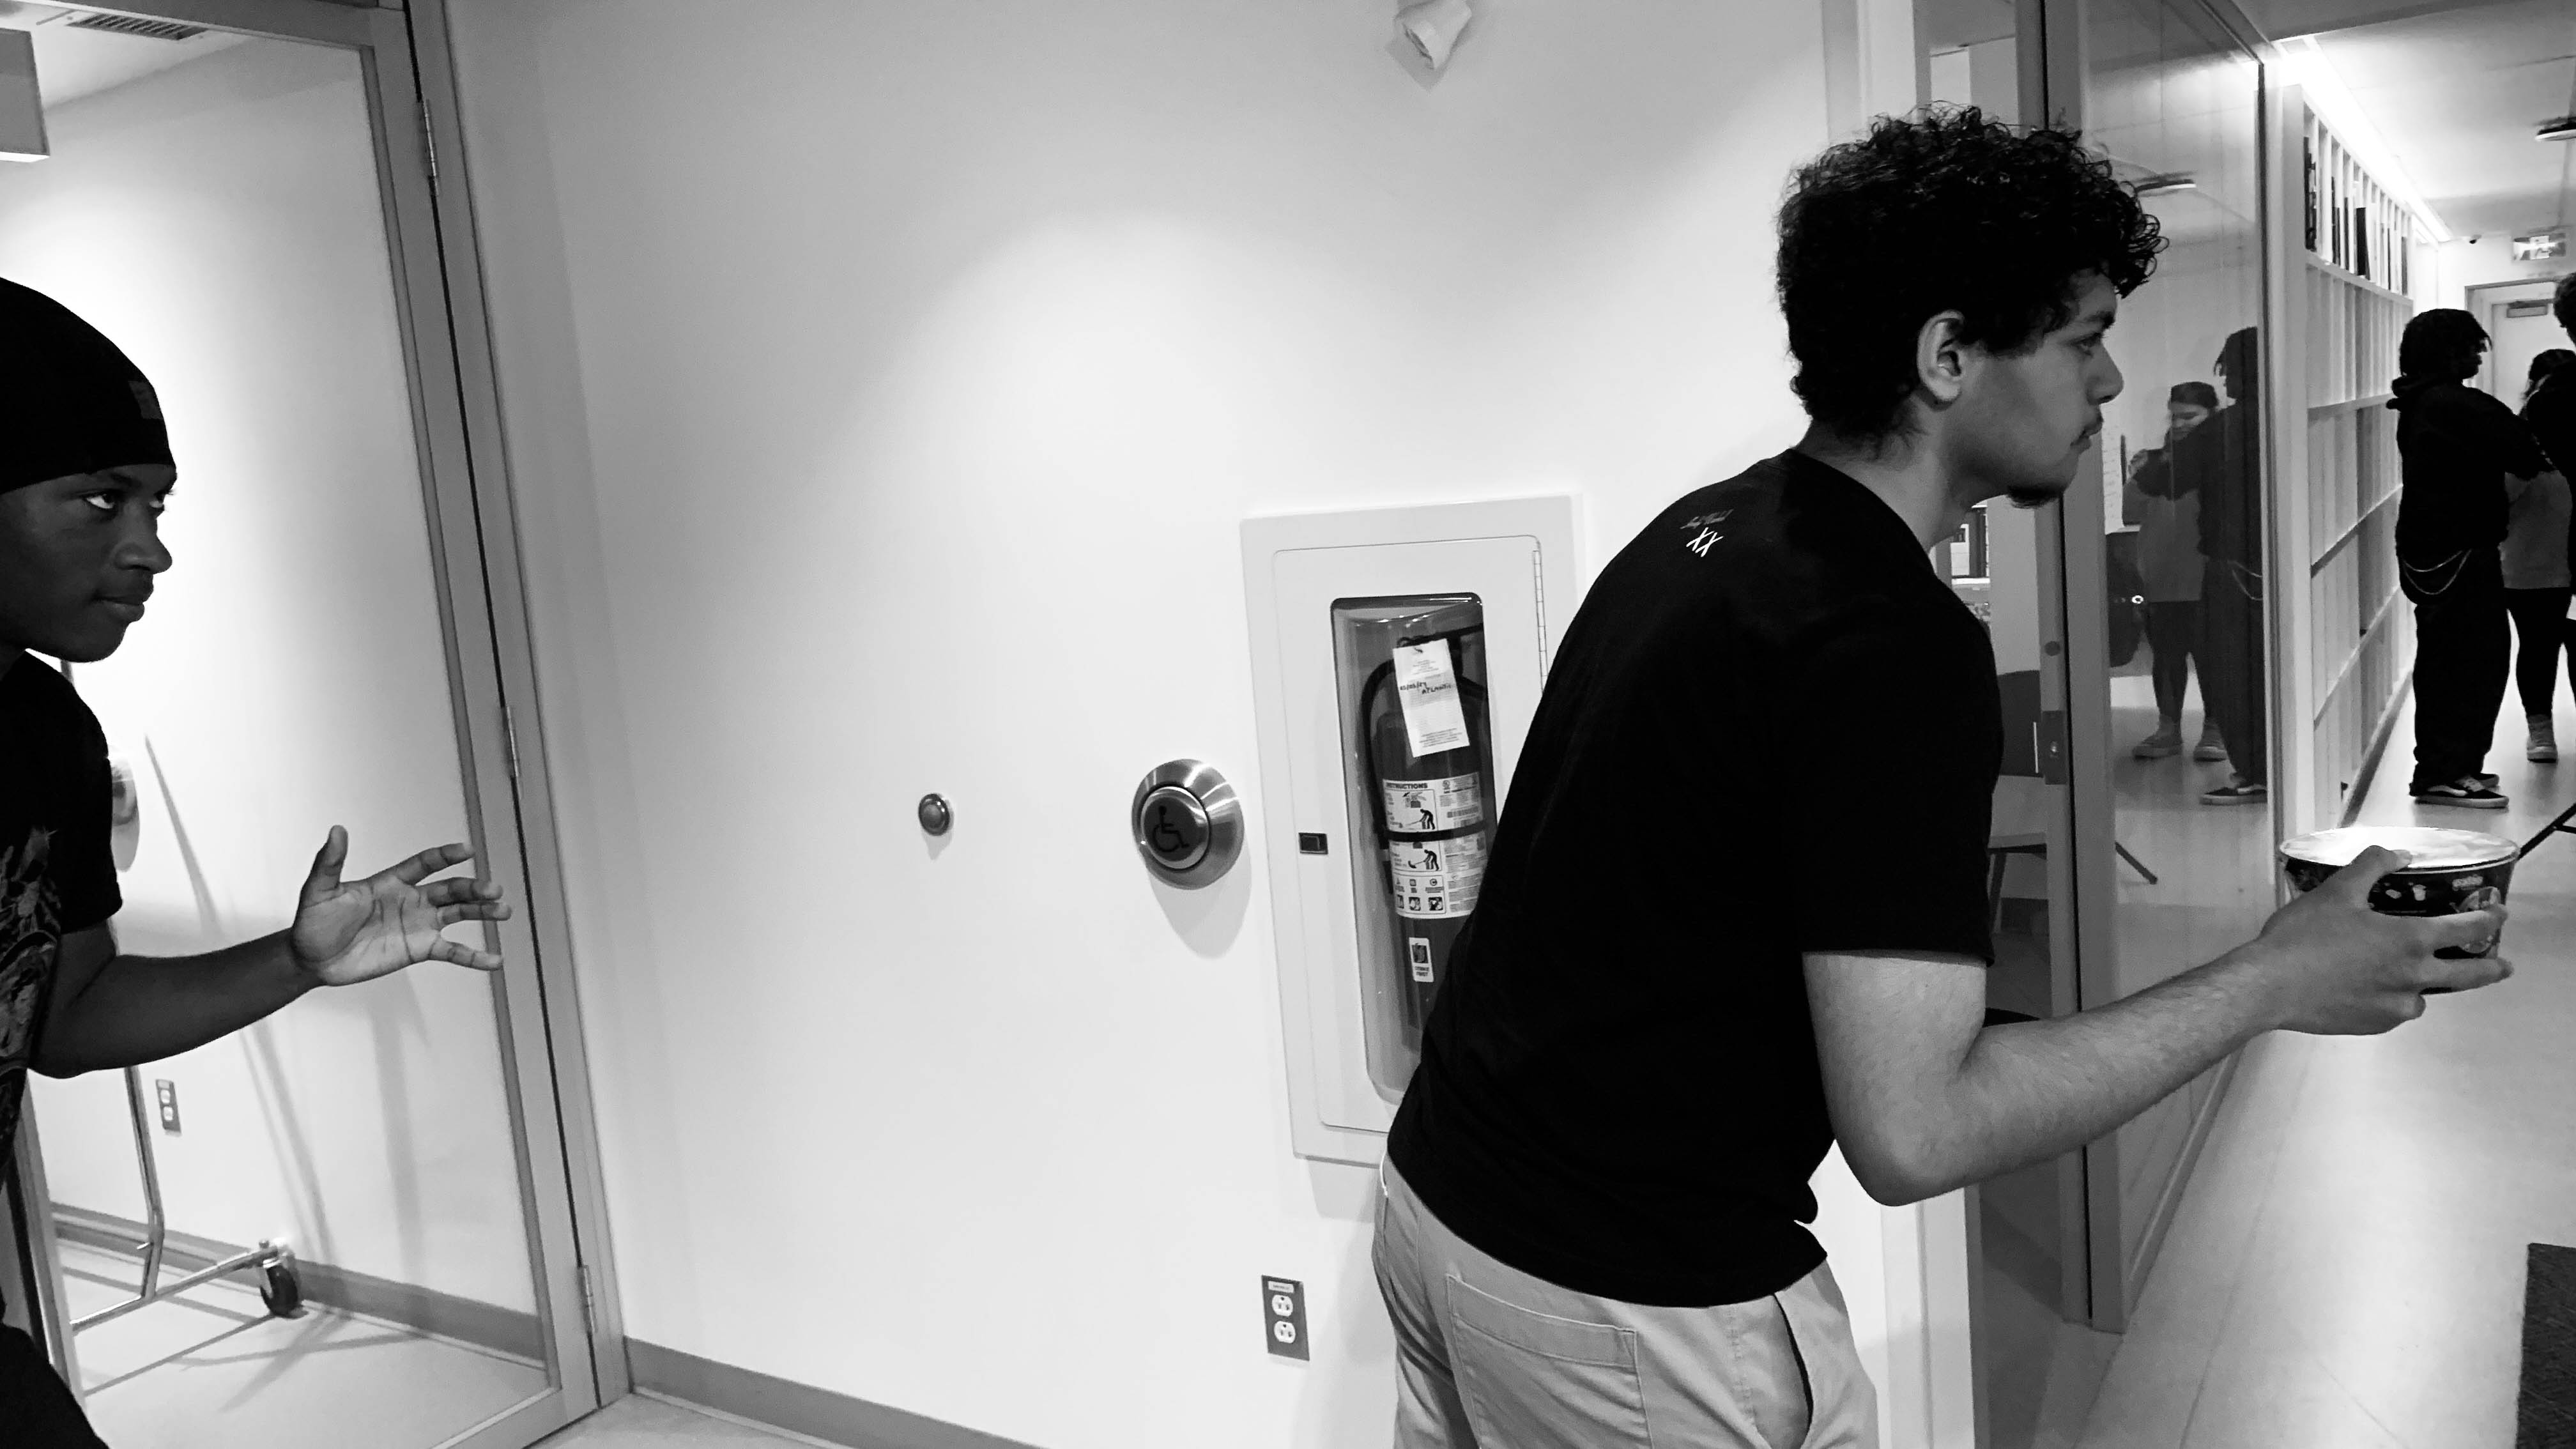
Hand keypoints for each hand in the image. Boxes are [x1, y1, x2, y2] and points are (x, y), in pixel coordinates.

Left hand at [289, 827, 512, 986]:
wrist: (312, 960)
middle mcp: (411, 900)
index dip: (445, 856)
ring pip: (459, 914)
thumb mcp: (319, 890)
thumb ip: (330, 862)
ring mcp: (418, 925)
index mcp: (392, 882)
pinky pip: (453, 952)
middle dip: (473, 889)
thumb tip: (336, 830)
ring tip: (504, 911)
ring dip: (482, 912)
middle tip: (494, 890)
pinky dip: (474, 956)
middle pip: (450, 890)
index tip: (466, 850)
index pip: (425, 864)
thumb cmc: (313, 923)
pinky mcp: (419, 950)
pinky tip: (495, 959)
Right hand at [2241, 846, 2509, 1034]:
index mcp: (2410, 940)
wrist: (2270, 986)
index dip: (2489, 920)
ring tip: (2409, 974)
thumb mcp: (2336, 891)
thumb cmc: (2304, 936)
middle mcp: (2414, 976)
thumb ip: (2373, 866)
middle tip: (2503, 966)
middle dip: (2491, 968)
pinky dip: (2393, 998)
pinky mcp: (2377, 1025)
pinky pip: (2397, 1010)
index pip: (2466, 929)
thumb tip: (2399, 854)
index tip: (2499, 915)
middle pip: (2469, 975)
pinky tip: (2368, 988)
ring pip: (2426, 995)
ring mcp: (2397, 1006)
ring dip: (2427, 983)